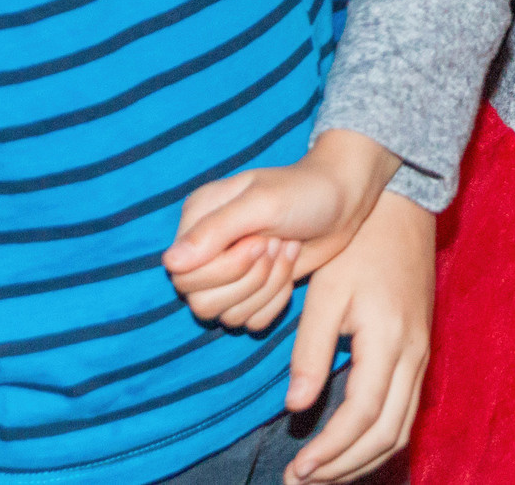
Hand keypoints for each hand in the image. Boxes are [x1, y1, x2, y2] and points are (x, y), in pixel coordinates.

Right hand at [162, 130, 392, 327]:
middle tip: (277, 246)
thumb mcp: (263, 203)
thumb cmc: (304, 191)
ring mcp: (228, 275)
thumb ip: (215, 231)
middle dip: (249, 280)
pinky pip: (250, 323)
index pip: (182, 274)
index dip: (224, 268)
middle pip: (199, 301)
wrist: (344, 199)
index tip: (260, 241)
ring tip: (287, 251)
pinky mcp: (252, 292)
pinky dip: (275, 302)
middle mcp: (206, 250)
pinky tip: (291, 270)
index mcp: (198, 219)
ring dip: (267, 288)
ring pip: (226, 316)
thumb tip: (170, 263)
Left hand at [282, 189, 436, 483]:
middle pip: (387, 433)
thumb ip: (309, 352)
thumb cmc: (358, 247)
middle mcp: (414, 354)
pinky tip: (348, 444)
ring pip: (401, 428)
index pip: (362, 415)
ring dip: (362, 458)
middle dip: (344, 466)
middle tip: (301, 479)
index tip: (298, 468)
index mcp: (389, 340)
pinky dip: (378, 437)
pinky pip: (405, 410)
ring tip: (321, 472)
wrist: (402, 210)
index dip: (330, 449)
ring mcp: (422, 354)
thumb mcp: (326, 295)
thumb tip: (295, 406)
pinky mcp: (420, 351)